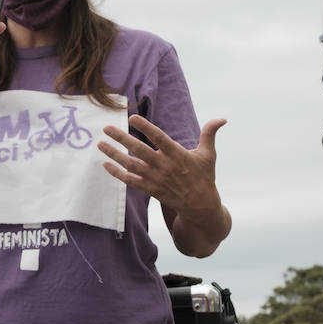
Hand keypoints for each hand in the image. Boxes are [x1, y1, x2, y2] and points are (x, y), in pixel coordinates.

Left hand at [98, 115, 225, 213]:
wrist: (199, 205)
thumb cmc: (203, 176)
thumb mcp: (208, 154)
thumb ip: (210, 134)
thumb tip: (222, 118)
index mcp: (178, 155)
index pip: (159, 138)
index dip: (145, 127)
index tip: (132, 118)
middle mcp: (164, 166)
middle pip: (139, 150)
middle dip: (122, 138)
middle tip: (106, 128)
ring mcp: (156, 178)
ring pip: (131, 165)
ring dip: (114, 154)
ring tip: (100, 144)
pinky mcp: (150, 189)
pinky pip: (130, 181)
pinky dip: (117, 173)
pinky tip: (106, 164)